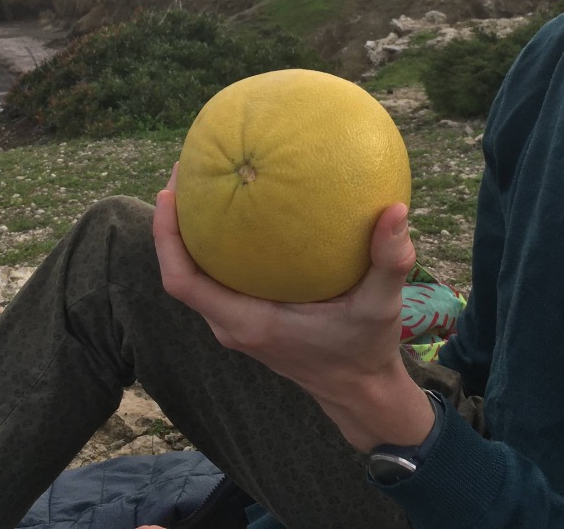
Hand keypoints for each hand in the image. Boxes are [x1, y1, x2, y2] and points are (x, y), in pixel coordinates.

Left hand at [153, 164, 434, 450]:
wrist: (360, 392)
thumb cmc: (364, 351)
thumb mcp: (382, 307)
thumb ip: (390, 261)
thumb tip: (397, 209)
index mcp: (249, 322)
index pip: (182, 282)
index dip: (166, 237)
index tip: (169, 192)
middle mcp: (232, 324)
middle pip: (180, 272)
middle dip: (173, 224)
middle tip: (186, 171)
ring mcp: (237, 323)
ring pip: (195, 276)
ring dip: (189, 235)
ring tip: (203, 184)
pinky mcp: (247, 320)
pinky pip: (215, 279)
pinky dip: (213, 247)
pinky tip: (236, 212)